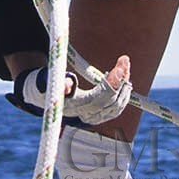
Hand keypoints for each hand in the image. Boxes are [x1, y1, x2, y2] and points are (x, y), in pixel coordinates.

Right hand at [8, 54, 131, 123]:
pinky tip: (124, 77)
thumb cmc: (55, 89)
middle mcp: (91, 116)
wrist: (54, 104)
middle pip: (114, 98)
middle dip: (121, 78)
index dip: (113, 82)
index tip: (120, 66)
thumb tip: (68, 84)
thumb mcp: (54, 83)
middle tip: (124, 59)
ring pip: (119, 102)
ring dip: (124, 83)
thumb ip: (60, 83)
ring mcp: (99, 118)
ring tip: (125, 64)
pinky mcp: (104, 117)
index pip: (103, 96)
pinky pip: (119, 105)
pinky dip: (124, 90)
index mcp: (80, 107)